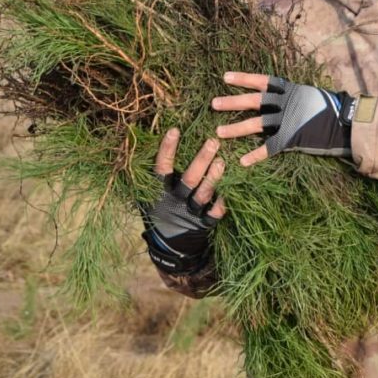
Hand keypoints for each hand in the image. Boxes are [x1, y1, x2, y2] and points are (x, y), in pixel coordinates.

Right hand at [139, 128, 226, 274]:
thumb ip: (150, 176)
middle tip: (213, 141)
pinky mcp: (203, 224)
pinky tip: (231, 190)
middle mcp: (175, 201)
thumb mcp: (147, 196)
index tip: (175, 130)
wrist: (167, 247)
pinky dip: (222, 202)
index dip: (167, 149)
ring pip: (204, 194)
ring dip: (214, 177)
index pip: (162, 167)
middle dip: (201, 160)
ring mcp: (190, 213)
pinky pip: (215, 213)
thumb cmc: (158, 212)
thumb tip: (147, 143)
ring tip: (222, 161)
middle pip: (190, 179)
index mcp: (158, 192)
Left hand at [212, 72, 355, 165]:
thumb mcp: (310, 95)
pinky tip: (243, 161)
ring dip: (236, 129)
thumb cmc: (331, 108)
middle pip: (254, 101)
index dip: (244, 78)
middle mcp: (286, 103)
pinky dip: (256, 154)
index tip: (225, 77)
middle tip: (214, 104)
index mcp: (290, 89)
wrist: (347, 124)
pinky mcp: (291, 138)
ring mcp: (287, 120)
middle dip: (232, 102)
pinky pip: (270, 147)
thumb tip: (280, 96)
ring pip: (256, 124)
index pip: (263, 81)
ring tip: (218, 132)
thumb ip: (294, 96)